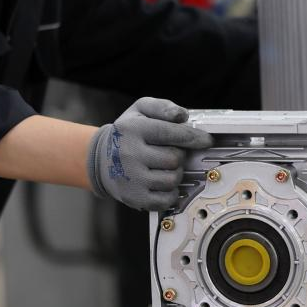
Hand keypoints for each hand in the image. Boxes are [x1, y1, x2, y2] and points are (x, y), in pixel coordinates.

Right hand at [87, 97, 212, 210]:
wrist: (101, 158)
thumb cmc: (127, 133)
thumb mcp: (140, 110)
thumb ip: (162, 107)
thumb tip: (182, 115)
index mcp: (133, 129)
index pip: (171, 133)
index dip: (193, 137)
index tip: (206, 140)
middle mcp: (130, 154)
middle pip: (174, 158)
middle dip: (179, 155)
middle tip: (170, 152)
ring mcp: (131, 178)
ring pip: (172, 179)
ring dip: (175, 173)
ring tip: (164, 167)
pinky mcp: (134, 197)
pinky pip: (166, 199)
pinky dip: (171, 192)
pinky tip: (162, 182)